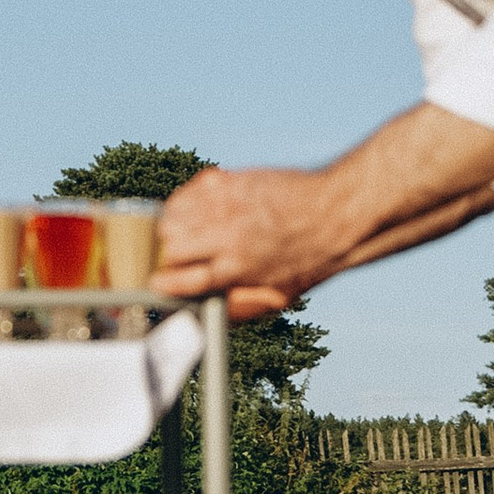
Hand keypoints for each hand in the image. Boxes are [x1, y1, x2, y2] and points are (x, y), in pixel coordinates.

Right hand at [151, 166, 331, 314]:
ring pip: (172, 217)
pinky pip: (189, 192)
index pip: (179, 280)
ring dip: (172, 228)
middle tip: (175, 256)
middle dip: (167, 255)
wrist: (336, 214)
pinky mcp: (230, 182)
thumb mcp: (277, 297)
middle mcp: (225, 239)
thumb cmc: (309, 259)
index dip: (162, 283)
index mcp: (234, 272)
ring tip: (184, 232)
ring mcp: (225, 207)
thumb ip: (240, 306)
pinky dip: (185, 202)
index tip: (158, 282)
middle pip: (169, 247)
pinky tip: (197, 209)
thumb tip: (207, 311)